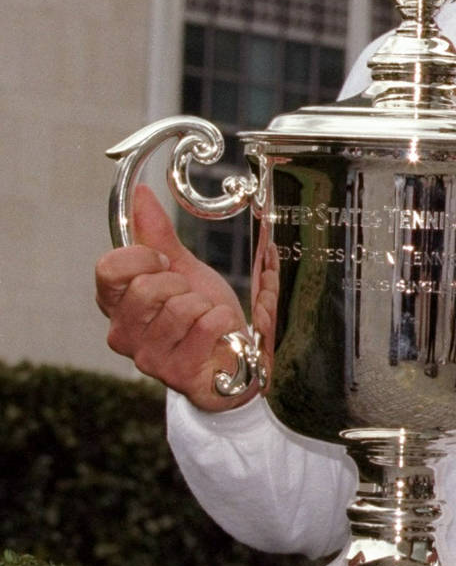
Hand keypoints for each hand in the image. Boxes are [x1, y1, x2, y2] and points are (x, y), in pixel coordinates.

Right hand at [94, 184, 257, 411]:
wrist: (237, 355)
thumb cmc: (204, 313)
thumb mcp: (182, 268)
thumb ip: (156, 235)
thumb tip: (141, 193)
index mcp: (117, 305)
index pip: (108, 269)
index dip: (143, 258)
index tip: (164, 263)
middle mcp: (123, 333)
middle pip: (146, 288)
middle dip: (182, 284)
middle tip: (192, 297)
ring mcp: (147, 357)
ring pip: (180, 307)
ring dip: (207, 305)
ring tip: (206, 318)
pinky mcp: (177, 373)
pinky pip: (207, 326)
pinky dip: (225, 321)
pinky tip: (222, 333)